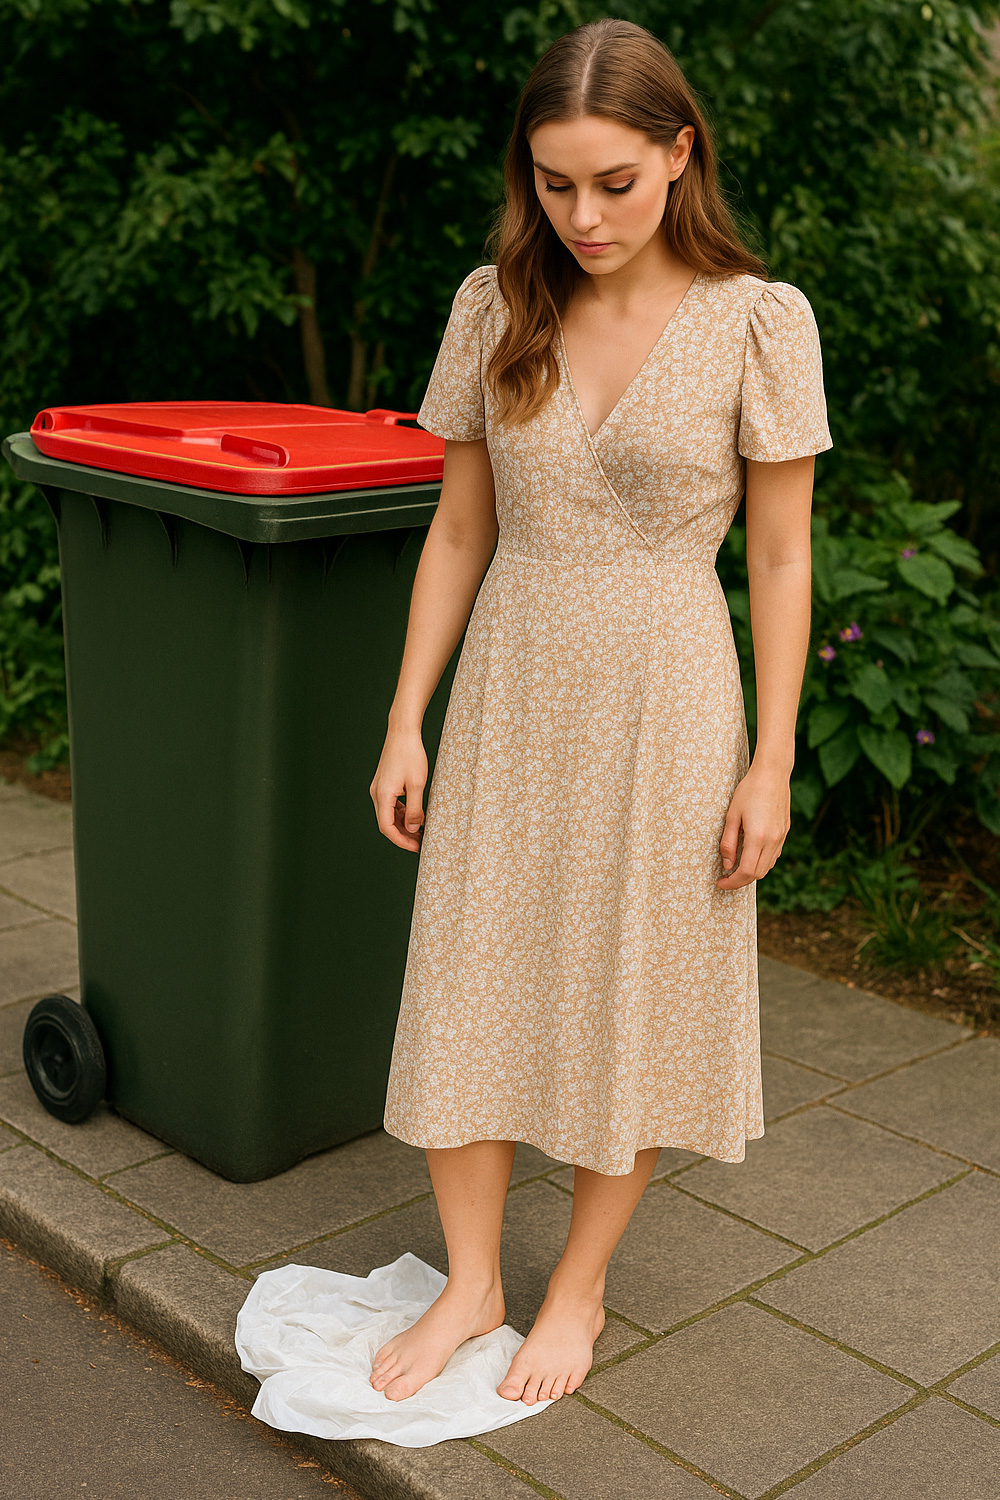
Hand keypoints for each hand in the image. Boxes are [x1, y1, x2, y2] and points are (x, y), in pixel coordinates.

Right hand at [370, 728, 427, 852]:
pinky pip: (390, 805)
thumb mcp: (417, 784)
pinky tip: (414, 815)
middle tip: (420, 843)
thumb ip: (415, 809)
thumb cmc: (410, 754)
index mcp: (382, 795)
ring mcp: (379, 788)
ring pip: (388, 814)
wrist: (402, 732)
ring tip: (420, 831)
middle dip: (403, 835)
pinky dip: (401, 813)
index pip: (387, 827)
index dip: (401, 841)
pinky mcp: (384, 783)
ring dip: (402, 825)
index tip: (415, 847)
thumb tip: (413, 829)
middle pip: (386, 823)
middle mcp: (377, 793)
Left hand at [716, 762, 790, 889]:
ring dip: (752, 872)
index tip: (721, 883)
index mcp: (758, 837)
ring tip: (736, 868)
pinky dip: (761, 862)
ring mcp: (781, 837)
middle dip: (741, 881)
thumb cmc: (748, 791)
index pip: (746, 872)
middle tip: (726, 878)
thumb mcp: (731, 816)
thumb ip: (728, 843)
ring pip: (767, 867)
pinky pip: (773, 856)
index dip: (732, 882)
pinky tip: (750, 855)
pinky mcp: (785, 832)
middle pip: (757, 874)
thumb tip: (727, 865)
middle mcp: (773, 840)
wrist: (773, 774)